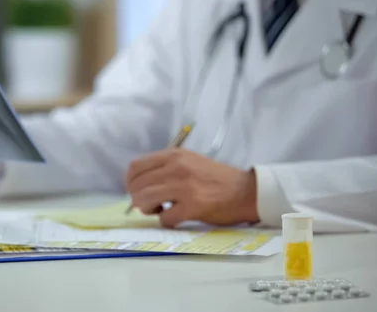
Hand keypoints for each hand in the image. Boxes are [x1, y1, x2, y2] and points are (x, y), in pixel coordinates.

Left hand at [126, 149, 258, 227]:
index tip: (137, 191)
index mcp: (174, 155)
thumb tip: (140, 184)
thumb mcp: (189, 161)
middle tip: (149, 205)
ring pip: (144, 200)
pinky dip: (166, 221)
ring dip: (147, 210)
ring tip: (159, 210)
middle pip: (137, 185)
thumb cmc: (216, 179)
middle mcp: (176, 167)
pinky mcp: (192, 206)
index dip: (130, 182)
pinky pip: (164, 218)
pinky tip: (176, 217)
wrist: (245, 191)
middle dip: (137, 199)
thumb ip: (165, 168)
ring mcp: (184, 187)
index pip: (136, 167)